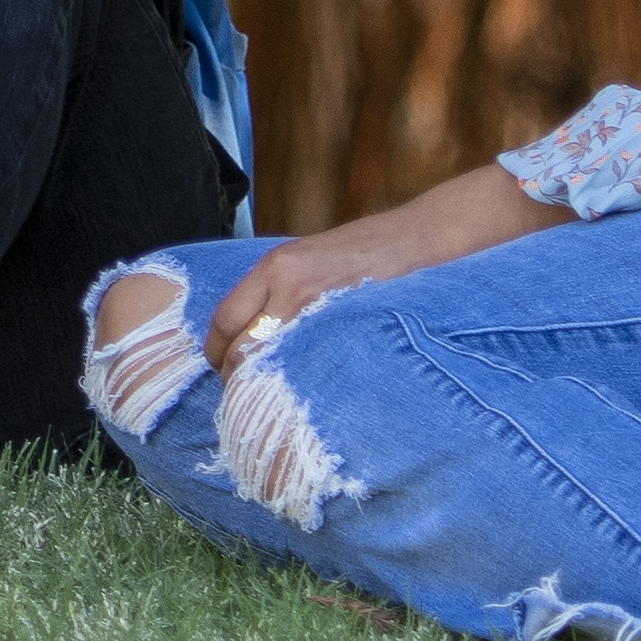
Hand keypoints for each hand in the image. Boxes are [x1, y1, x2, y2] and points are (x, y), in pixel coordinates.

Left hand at [201, 162, 571, 370]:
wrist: (421, 239)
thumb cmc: (366, 253)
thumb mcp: (311, 263)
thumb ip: (277, 294)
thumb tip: (250, 339)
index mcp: (274, 267)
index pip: (222, 321)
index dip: (219, 355)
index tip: (226, 371)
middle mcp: (286, 284)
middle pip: (239, 351)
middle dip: (238, 379)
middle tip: (249, 396)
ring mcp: (315, 306)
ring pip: (268, 366)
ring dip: (265, 387)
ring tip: (277, 400)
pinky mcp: (345, 325)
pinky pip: (307, 369)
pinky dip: (300, 386)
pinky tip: (309, 394)